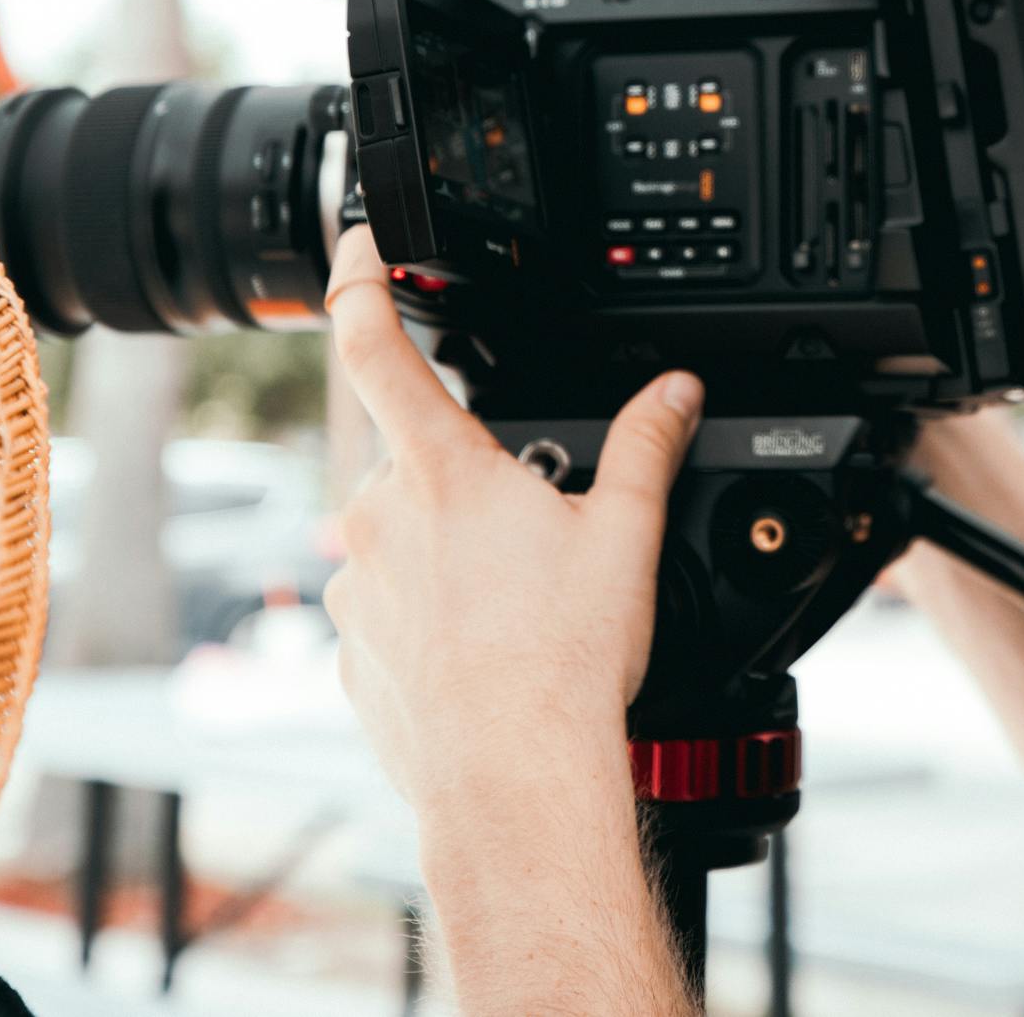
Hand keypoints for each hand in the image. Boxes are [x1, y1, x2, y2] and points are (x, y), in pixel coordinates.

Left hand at [320, 226, 703, 809]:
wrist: (515, 779)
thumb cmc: (564, 660)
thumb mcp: (625, 533)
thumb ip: (646, 444)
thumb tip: (673, 391)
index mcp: (442, 469)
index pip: (376, 344)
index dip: (361, 279)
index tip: (362, 244)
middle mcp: (380, 517)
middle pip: (415, 464)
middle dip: (470, 484)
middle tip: (536, 536)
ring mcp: (358, 588)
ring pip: (403, 543)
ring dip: (451, 558)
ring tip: (521, 613)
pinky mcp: (349, 654)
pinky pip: (391, 615)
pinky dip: (433, 624)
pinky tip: (489, 658)